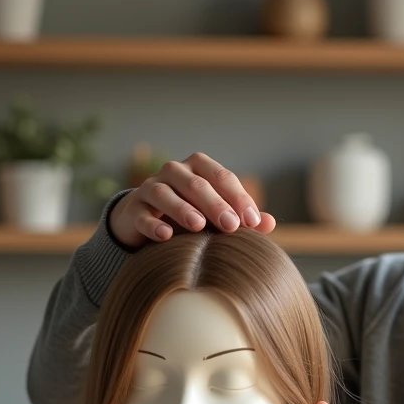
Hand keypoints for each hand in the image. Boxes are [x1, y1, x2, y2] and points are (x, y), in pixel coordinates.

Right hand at [110, 152, 276, 248]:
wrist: (144, 219)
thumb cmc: (190, 214)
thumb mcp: (216, 215)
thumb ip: (242, 218)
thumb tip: (269, 223)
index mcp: (199, 168)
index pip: (222, 178)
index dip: (238, 198)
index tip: (252, 222)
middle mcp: (174, 172)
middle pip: (196, 184)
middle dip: (216, 205)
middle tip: (232, 226)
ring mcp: (151, 188)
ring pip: (166, 194)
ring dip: (183, 209)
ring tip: (199, 226)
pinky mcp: (134, 208)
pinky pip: (143, 214)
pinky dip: (154, 224)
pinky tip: (166, 236)